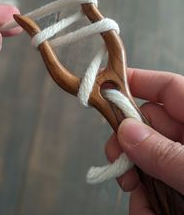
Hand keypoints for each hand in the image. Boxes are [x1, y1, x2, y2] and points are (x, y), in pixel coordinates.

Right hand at [105, 68, 183, 213]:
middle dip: (127, 141)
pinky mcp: (179, 181)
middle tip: (115, 158)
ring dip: (134, 176)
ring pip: (146, 156)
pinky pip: (154, 181)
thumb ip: (167, 153)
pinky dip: (145, 196)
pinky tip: (147, 210)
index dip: (137, 81)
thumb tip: (127, 131)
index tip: (107, 87)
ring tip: (136, 196)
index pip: (168, 88)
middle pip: (149, 123)